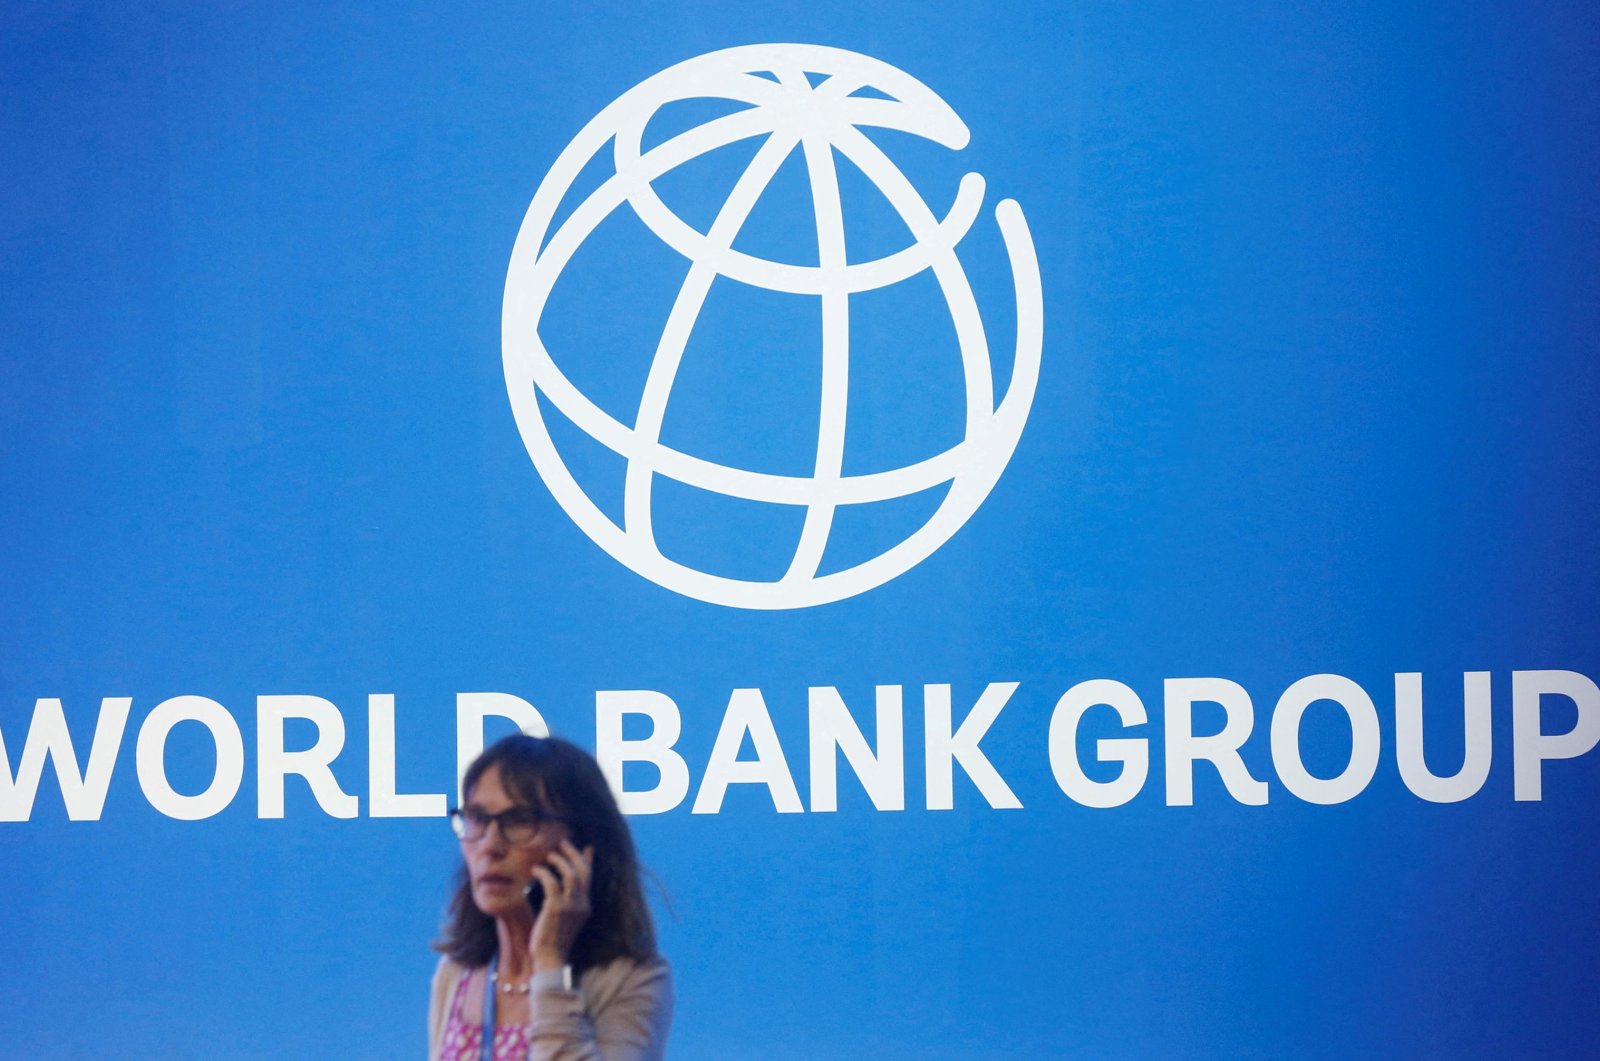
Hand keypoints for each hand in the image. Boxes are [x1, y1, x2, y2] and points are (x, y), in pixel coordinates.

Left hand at [527, 839, 592, 971]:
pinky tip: (535, 871)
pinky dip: (544, 873)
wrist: (549, 960)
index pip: (589, 877)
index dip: (587, 861)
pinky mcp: (556, 909)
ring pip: (570, 874)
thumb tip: (559, 888)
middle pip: (582, 871)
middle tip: (562, 842)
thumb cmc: (552, 941)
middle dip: (573, 854)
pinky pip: (552, 883)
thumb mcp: (563, 919)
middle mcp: (581, 904)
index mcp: (585, 907)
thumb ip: (565, 903)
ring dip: (559, 861)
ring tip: (548, 855)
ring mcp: (570, 907)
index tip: (586, 847)